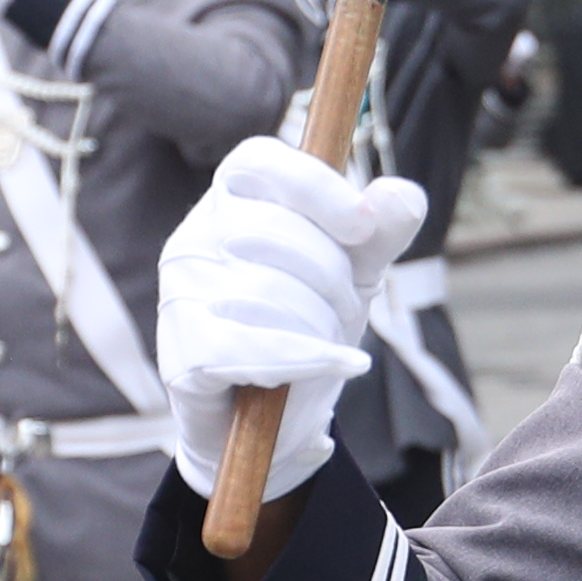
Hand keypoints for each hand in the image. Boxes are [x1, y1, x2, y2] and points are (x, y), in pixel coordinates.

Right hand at [159, 138, 420, 499]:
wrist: (277, 420)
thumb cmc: (309, 324)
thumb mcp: (357, 270)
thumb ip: (383, 231)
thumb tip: (401, 196)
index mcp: (232, 199)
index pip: (259, 160)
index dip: (313, 187)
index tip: (362, 226)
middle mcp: (195, 237)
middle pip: (274, 233)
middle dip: (332, 278)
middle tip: (348, 308)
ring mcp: (180, 296)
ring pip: (267, 293)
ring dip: (322, 325)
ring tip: (329, 341)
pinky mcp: (182, 354)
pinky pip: (253, 348)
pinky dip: (308, 360)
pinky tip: (337, 365)